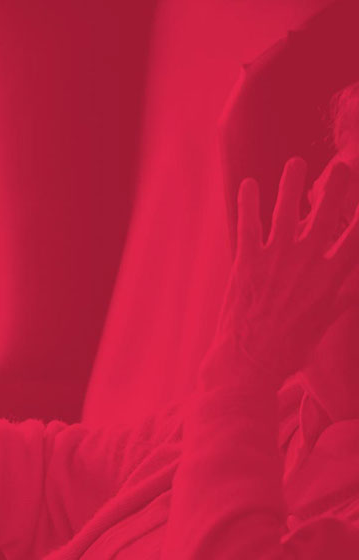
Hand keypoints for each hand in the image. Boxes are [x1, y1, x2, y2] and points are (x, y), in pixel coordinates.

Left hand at [205, 157, 358, 384]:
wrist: (250, 362)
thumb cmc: (290, 348)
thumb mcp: (325, 321)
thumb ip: (343, 297)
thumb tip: (356, 285)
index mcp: (332, 277)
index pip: (357, 237)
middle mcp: (308, 262)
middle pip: (326, 215)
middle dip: (337, 187)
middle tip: (344, 164)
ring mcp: (276, 259)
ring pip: (286, 211)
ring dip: (291, 184)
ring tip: (296, 163)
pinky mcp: (247, 262)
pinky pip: (249, 224)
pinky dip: (249, 203)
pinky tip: (248, 184)